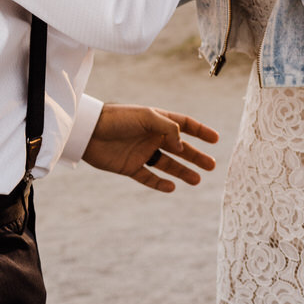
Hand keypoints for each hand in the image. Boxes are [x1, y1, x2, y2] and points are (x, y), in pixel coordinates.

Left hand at [82, 103, 218, 192]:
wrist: (88, 132)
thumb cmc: (117, 119)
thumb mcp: (147, 117)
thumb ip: (168, 129)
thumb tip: (183, 146)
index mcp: (157, 121)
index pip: (184, 125)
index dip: (200, 131)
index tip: (216, 139)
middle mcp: (152, 137)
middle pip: (180, 148)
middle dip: (196, 156)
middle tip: (212, 165)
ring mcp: (142, 153)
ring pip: (168, 164)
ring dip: (183, 172)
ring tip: (198, 180)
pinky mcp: (130, 167)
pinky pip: (149, 177)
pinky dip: (160, 183)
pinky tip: (172, 187)